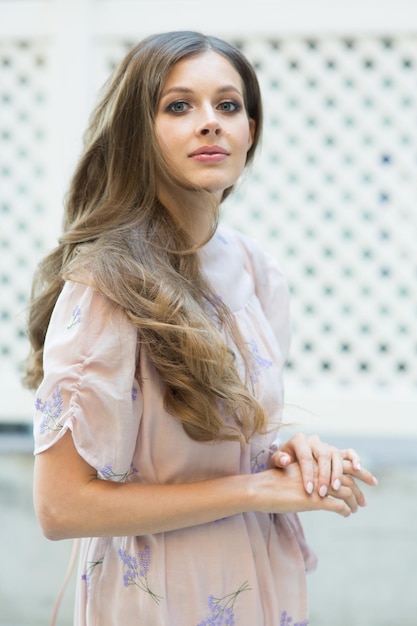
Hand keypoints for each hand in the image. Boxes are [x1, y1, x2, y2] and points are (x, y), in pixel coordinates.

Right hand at [250, 462, 367, 517]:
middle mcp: (319, 469)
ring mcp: (318, 484)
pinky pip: (338, 505)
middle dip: (360, 488)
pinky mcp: (314, 500)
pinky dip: (345, 510)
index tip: (368, 480)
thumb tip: (323, 482)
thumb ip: (311, 474)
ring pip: (346, 491)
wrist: (261, 489)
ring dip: (354, 502)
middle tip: (365, 502)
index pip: (342, 462)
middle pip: (348, 476)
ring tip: (355, 509)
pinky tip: (346, 514)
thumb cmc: (275, 483)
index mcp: (315, 461)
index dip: (357, 471)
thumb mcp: (296, 474)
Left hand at [270, 433, 377, 496]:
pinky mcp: (336, 452)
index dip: (307, 473)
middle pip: (323, 456)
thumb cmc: (282, 463)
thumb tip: (285, 460)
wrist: (290, 458)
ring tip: (341, 489)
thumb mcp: (275, 461)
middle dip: (324, 475)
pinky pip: (349, 453)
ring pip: (337, 455)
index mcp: (299, 440)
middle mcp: (315, 441)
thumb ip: (278, 460)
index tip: (308, 490)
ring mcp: (327, 446)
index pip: (305, 457)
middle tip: (323, 492)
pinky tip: (358, 470)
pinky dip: (355, 460)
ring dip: (340, 473)